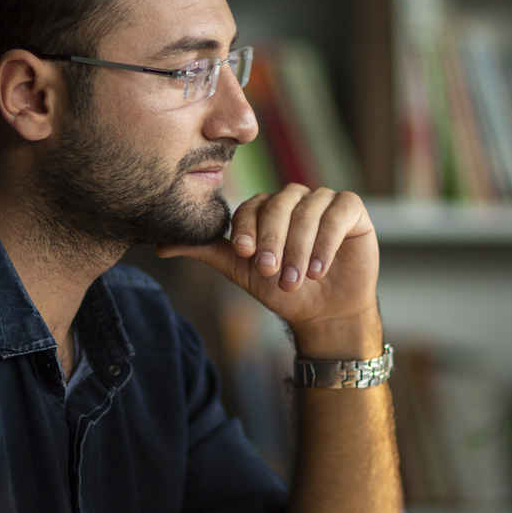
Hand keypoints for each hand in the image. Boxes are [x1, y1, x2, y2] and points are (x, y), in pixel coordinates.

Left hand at [156, 185, 379, 339]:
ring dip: (301, 246)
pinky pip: (341, 210)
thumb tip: (158, 246)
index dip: (248, 228)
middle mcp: (295, 199)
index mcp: (267, 207)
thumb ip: (207, 252)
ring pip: (309, 209)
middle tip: (271, 272)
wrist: (323, 313)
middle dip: (274, 240)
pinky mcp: (353, 210)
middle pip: (281, 205)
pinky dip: (328, 239)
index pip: (253, 206)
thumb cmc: (281, 290)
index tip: (245, 255)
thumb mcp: (241, 271)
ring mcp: (325, 201)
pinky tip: (320, 268)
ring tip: (297, 280)